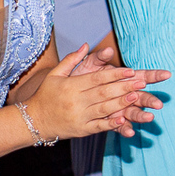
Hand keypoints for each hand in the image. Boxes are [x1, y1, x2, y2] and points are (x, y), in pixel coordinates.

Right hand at [26, 45, 167, 140]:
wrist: (32, 121)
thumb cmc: (46, 95)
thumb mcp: (55, 75)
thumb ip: (71, 60)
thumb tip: (86, 45)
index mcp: (71, 86)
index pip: (97, 78)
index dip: (115, 74)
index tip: (131, 70)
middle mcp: (76, 101)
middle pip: (103, 92)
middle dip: (124, 87)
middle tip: (142, 82)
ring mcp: (79, 117)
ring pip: (104, 109)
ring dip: (121, 103)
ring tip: (137, 96)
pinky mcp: (81, 130)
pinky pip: (98, 127)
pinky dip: (111, 124)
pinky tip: (124, 120)